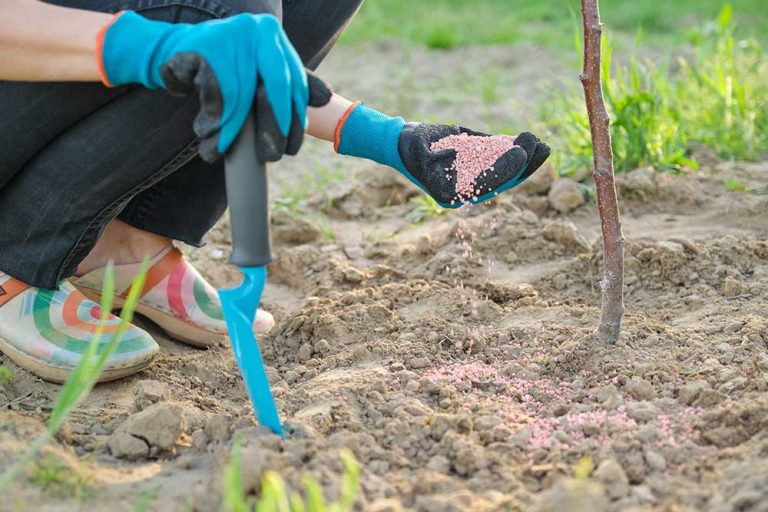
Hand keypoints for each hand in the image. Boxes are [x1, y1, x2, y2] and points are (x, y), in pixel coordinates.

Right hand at [99, 11, 329, 161]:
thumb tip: (327, 97)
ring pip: (241, 97)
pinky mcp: (204, 46)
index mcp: (275, 37)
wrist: (173, 50)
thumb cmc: (223, 68)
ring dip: (230, 131)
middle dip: (272, 128)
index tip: (290, 149)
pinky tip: (206, 134)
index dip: (295, 120)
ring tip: (219, 152)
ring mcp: (231, 34)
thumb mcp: (257, 72)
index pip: (294, 84)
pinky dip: (212, 119)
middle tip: (269, 157)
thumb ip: (288, 82)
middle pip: (273, 90)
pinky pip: (215, 93)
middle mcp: (257, 30)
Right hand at [397, 124, 549, 206]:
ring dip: (525, 158)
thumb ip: (434, 158)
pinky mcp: (477, 163)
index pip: (486, 183)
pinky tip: (529, 141)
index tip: (521, 152)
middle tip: (540, 146)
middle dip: (524, 164)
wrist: (402, 142)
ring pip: (505, 170)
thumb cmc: (409, 147)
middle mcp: (467, 189)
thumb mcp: (419, 153)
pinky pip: (499, 159)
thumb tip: (453, 154)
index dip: (506, 168)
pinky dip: (513, 150)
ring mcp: (474, 176)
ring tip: (543, 144)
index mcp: (454, 194)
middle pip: (502, 180)